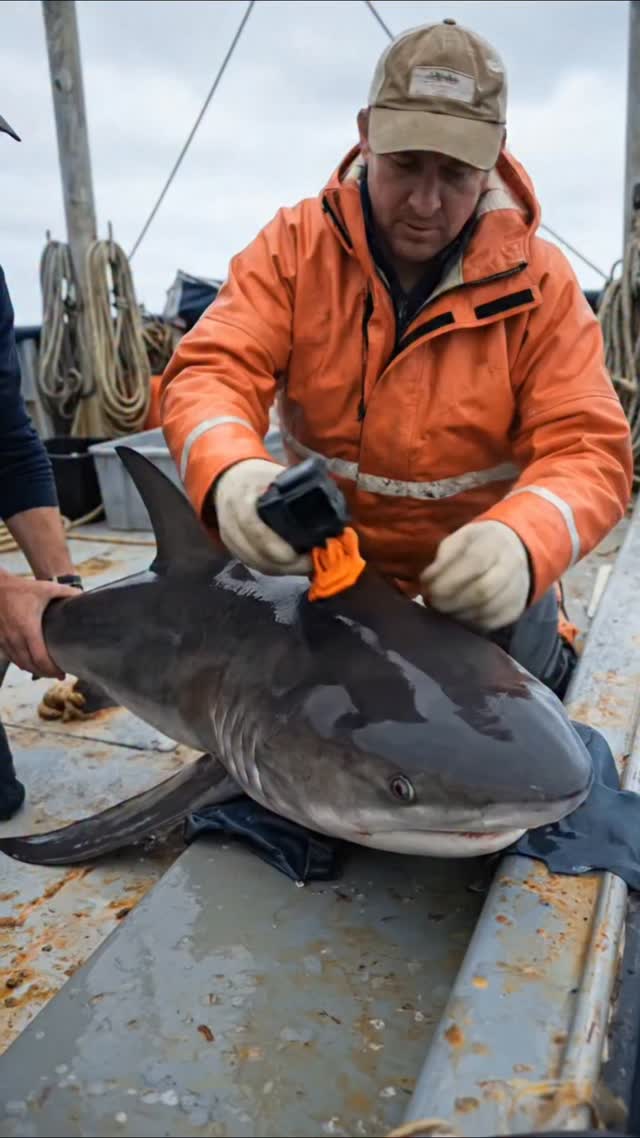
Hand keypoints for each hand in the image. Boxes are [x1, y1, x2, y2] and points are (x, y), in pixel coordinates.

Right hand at [0, 575, 79, 677]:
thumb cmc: (20, 588)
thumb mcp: (45, 588)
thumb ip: (66, 593)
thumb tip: (83, 597)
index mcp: (28, 629)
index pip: (40, 659)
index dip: (52, 670)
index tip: (63, 673)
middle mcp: (15, 638)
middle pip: (31, 666)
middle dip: (46, 674)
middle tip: (59, 675)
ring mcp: (5, 641)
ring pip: (21, 664)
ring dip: (35, 671)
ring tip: (48, 672)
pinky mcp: (0, 640)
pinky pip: (12, 658)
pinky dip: (23, 664)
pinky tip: (32, 664)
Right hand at [213, 459, 312, 575]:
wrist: (229, 480)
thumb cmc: (257, 477)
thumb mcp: (275, 475)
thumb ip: (294, 490)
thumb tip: (327, 510)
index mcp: (242, 500)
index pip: (255, 530)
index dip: (277, 548)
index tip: (303, 554)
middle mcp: (230, 522)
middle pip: (256, 554)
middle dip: (286, 565)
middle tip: (313, 564)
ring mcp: (229, 537)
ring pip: (255, 563)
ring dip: (282, 570)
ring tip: (307, 566)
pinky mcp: (232, 548)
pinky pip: (252, 564)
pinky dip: (273, 568)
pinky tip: (291, 567)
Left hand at [420, 520, 529, 630]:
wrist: (515, 551)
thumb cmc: (479, 545)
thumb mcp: (461, 538)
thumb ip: (444, 556)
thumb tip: (428, 580)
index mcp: (496, 541)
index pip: (475, 561)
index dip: (448, 579)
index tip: (429, 588)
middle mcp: (512, 565)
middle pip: (483, 590)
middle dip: (451, 600)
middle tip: (432, 602)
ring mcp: (518, 589)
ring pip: (486, 610)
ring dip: (457, 613)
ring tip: (442, 609)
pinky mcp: (515, 609)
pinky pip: (491, 623)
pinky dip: (468, 623)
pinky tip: (456, 615)